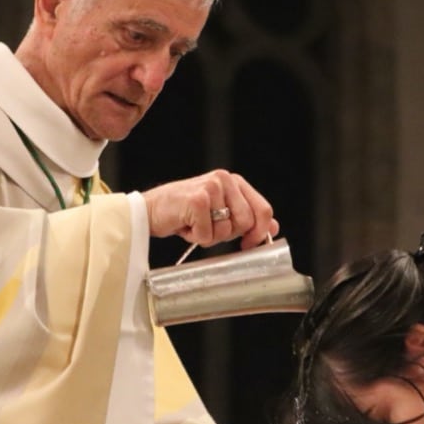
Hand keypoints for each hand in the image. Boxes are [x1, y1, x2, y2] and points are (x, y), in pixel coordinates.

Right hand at [141, 169, 278, 249]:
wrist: (149, 211)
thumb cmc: (183, 213)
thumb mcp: (219, 214)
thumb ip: (246, 217)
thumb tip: (274, 227)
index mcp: (234, 181)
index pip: (263, 209)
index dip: (260, 232)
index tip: (248, 244)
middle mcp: (224, 180)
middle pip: (247, 222)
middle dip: (229, 234)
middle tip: (208, 229)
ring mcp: (211, 188)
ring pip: (227, 231)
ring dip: (209, 237)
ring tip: (194, 225)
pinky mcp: (198, 200)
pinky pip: (208, 235)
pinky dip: (195, 237)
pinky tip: (184, 226)